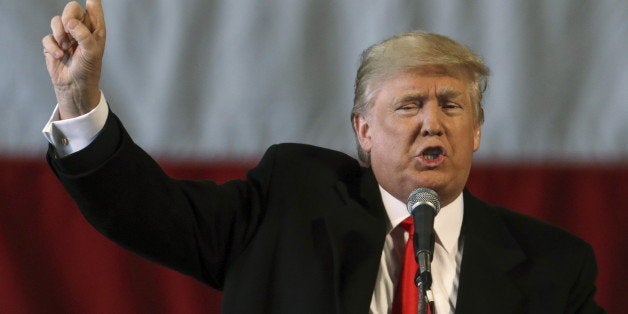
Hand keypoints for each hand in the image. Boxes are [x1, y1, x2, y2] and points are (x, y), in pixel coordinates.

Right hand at [42, 0, 105, 118]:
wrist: (75, 86)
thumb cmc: (88, 70)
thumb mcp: (91, 51)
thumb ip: (83, 34)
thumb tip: (69, 21)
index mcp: (95, 29)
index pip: (94, 7)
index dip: (92, 1)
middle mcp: (81, 29)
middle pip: (71, 8)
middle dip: (68, 17)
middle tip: (68, 28)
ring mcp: (67, 36)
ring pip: (57, 21)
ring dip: (59, 33)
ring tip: (66, 47)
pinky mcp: (54, 44)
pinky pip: (48, 37)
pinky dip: (52, 46)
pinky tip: (59, 56)